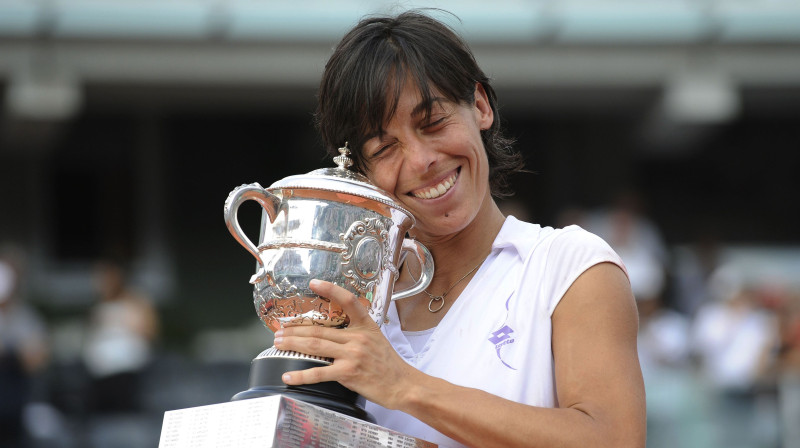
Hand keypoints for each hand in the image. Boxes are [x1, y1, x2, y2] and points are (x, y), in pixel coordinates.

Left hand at [274, 279, 414, 408]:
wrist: (402, 385)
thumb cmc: (388, 364)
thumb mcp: (376, 339)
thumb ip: (357, 332)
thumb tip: (334, 330)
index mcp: (366, 326)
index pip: (348, 301)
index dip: (330, 289)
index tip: (314, 283)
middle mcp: (358, 337)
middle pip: (319, 329)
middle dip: (295, 329)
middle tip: (280, 330)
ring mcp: (352, 355)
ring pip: (315, 345)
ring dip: (292, 344)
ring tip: (278, 344)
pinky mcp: (348, 373)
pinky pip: (319, 373)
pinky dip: (301, 375)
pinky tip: (288, 376)